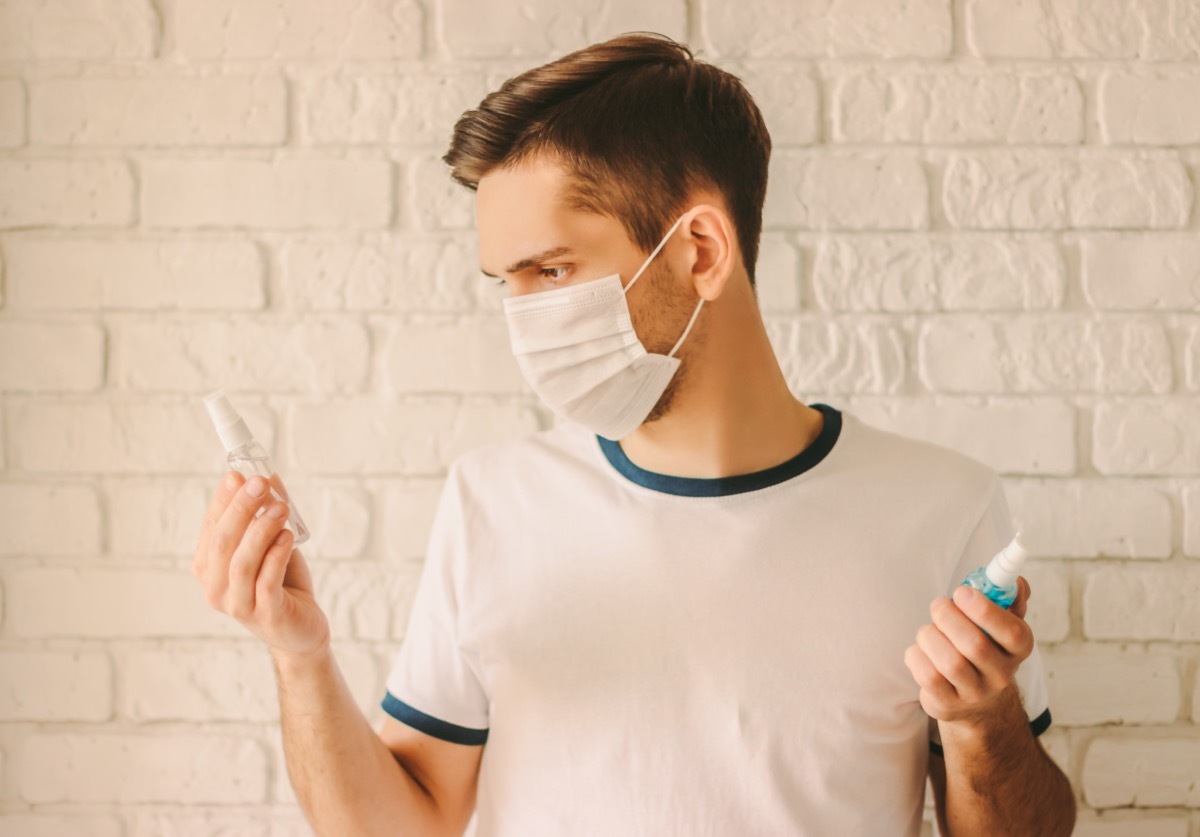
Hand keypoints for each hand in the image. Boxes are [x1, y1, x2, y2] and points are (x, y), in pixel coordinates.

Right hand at [192, 470, 329, 661]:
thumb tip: (268, 477)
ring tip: (281, 508)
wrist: (300, 630)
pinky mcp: (266, 615)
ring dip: (261, 530)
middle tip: (260, 483)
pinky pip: (266, 582)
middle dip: (241, 508)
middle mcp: (215, 588)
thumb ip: (267, 514)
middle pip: (222, 542)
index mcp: (208, 567)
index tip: (238, 474)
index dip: (223, 500)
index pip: (211, 527)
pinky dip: (276, 555)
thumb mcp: (272, 544)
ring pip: (241, 562)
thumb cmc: (281, 583)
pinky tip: (288, 537)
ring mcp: (238, 605)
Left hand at [903, 576, 1034, 727]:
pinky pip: (928, 676)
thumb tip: (1016, 580)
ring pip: (950, 662)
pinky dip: (917, 655)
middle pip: (975, 645)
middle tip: (939, 605)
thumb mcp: (1002, 621)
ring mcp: (975, 693)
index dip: (985, 610)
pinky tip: (921, 650)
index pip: (1012, 632)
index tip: (962, 592)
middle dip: (948, 617)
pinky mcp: (948, 704)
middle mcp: (1002, 675)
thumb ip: (1009, 596)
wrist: (977, 701)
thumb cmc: (986, 647)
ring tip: (928, 630)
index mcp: (1019, 649)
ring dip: (930, 636)